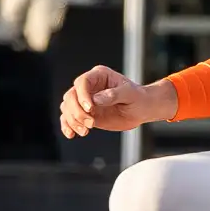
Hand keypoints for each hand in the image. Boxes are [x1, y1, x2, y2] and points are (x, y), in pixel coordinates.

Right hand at [61, 65, 177, 136]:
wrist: (141, 110)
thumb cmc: (138, 98)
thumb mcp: (130, 94)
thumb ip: (114, 94)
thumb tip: (96, 99)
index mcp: (99, 76)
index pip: (82, 82)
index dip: (83, 95)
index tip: (91, 108)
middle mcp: (89, 87)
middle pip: (71, 96)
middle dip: (77, 111)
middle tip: (91, 123)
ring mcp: (85, 100)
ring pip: (67, 107)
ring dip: (73, 120)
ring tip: (85, 130)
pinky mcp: (85, 113)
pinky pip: (69, 118)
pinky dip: (68, 126)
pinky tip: (71, 134)